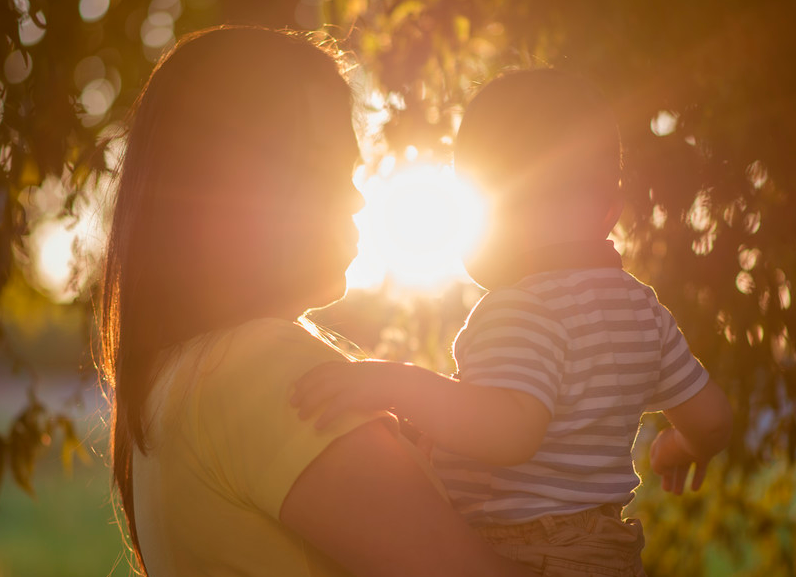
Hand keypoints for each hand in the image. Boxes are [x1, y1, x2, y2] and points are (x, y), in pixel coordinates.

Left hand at [291, 360, 407, 428]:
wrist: (400, 382)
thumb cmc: (382, 379)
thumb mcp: (363, 372)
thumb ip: (349, 375)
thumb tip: (339, 383)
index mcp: (345, 366)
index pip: (319, 370)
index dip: (305, 378)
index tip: (294, 386)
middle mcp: (344, 373)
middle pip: (316, 381)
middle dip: (302, 392)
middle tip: (292, 403)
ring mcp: (349, 384)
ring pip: (321, 393)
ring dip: (308, 405)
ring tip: (300, 416)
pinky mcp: (355, 397)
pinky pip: (334, 408)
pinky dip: (324, 418)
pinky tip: (317, 427)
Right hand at [649, 427, 707, 494]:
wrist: (701, 434)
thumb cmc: (675, 446)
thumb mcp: (660, 459)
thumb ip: (657, 467)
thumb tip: (662, 473)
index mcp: (663, 440)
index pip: (656, 453)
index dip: (655, 464)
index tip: (657, 474)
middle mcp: (676, 443)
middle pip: (670, 461)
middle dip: (668, 476)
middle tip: (666, 490)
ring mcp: (690, 448)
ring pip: (684, 466)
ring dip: (680, 480)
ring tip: (677, 494)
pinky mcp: (705, 453)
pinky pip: (699, 468)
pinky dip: (696, 478)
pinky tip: (694, 489)